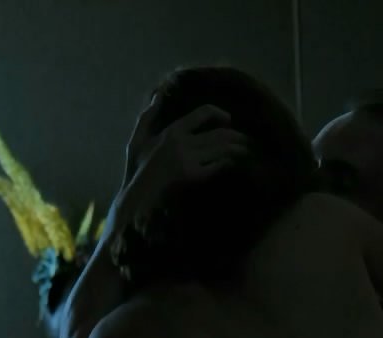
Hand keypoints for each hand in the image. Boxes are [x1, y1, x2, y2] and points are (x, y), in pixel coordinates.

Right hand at [118, 104, 248, 228]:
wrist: (135, 199)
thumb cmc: (136, 170)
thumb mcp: (137, 140)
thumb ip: (148, 117)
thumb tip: (158, 95)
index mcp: (172, 131)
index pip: (204, 112)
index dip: (221, 114)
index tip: (228, 120)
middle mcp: (182, 142)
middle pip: (220, 133)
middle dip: (238, 137)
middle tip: (247, 142)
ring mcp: (188, 160)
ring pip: (223, 149)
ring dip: (238, 150)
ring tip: (245, 153)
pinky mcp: (193, 176)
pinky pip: (217, 166)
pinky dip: (227, 164)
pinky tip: (230, 165)